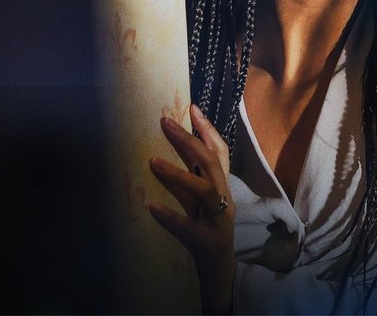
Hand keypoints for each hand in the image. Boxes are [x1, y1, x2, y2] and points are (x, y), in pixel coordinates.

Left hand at [149, 104, 236, 314]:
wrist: (220, 270)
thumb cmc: (206, 230)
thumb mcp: (202, 200)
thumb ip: (194, 175)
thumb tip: (173, 147)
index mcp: (222, 186)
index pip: (220, 151)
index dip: (207, 128)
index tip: (191, 107)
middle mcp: (224, 198)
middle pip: (212, 163)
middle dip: (189, 140)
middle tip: (165, 122)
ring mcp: (219, 220)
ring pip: (205, 191)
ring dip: (179, 175)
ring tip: (152, 162)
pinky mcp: (208, 241)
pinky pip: (190, 228)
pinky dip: (172, 217)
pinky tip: (152, 208)